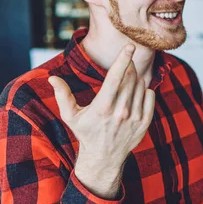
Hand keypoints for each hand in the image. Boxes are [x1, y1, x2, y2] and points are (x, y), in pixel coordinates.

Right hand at [48, 44, 155, 197]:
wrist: (104, 158)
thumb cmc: (86, 132)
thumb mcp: (70, 116)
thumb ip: (62, 95)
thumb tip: (52, 78)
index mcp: (102, 107)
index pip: (116, 77)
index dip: (123, 59)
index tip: (130, 46)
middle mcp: (120, 112)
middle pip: (130, 78)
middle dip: (128, 67)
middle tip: (124, 66)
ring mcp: (134, 118)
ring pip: (141, 86)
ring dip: (135, 79)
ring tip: (126, 84)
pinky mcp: (144, 123)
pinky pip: (151, 96)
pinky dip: (145, 91)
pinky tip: (136, 94)